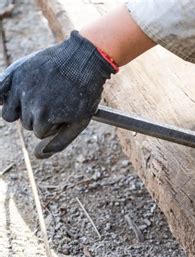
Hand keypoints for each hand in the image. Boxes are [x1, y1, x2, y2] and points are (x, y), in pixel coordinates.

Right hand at [0, 31, 116, 157]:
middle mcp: (27, 103)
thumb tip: (38, 155)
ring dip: (22, 109)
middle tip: (56, 101)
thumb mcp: (79, 122)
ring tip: (40, 96)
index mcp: (43, 117)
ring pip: (10, 113)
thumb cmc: (84, 93)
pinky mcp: (15, 72)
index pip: (39, 133)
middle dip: (40, 116)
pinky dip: (1, 96)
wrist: (83, 60)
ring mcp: (19, 86)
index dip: (54, 124)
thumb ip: (59, 142)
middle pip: (25, 123)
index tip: (65, 111)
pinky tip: (10, 96)